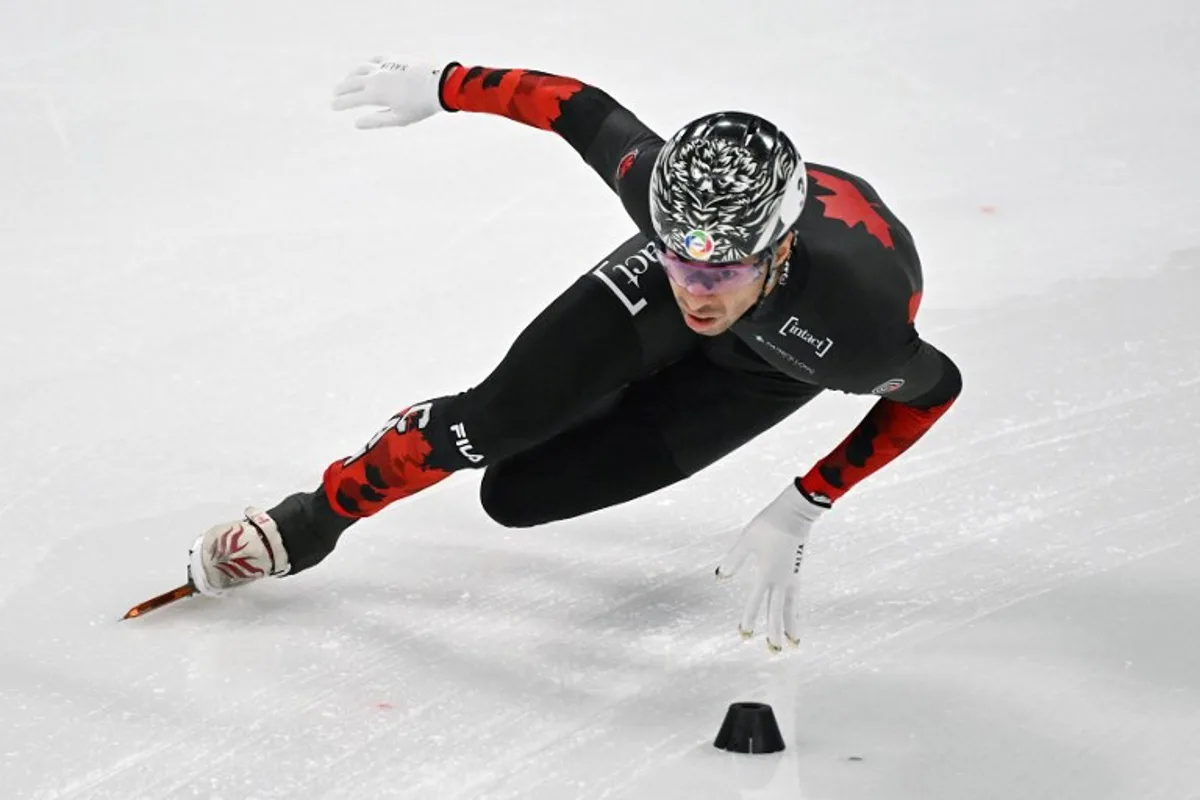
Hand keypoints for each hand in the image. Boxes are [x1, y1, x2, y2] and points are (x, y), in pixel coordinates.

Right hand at [331, 55, 452, 129]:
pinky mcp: (394, 58)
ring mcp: (385, 66)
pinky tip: (367, 68)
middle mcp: (376, 77)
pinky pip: (376, 59)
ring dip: (352, 75)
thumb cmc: (420, 106)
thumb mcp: (398, 119)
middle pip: (352, 82)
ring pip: (361, 68)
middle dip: (342, 89)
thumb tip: (356, 124)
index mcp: (375, 94)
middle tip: (335, 94)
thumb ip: (376, 121)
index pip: (351, 99)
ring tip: (348, 81)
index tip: (333, 106)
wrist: (439, 85)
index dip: (340, 103)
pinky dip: (368, 64)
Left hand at [716, 481, 828, 651]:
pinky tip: (793, 617)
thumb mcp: (745, 541)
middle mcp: (781, 580)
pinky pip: (796, 598)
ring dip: (791, 626)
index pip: (756, 602)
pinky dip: (795, 611)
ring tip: (794, 643)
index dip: (749, 619)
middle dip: (775, 632)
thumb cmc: (767, 525)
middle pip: (777, 612)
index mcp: (766, 574)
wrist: (794, 513)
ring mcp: (791, 578)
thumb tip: (720, 578)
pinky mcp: (796, 573)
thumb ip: (733, 561)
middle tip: (773, 652)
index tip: (745, 636)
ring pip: (791, 608)